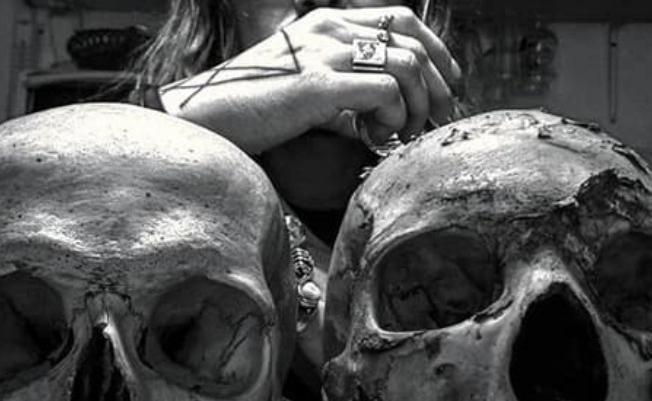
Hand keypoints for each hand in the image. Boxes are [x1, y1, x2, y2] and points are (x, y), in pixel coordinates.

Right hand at [158, 6, 460, 153]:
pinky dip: (392, 119)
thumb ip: (340, 83)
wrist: (204, 117)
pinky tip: (373, 138)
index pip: (400, 19)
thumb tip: (383, 112)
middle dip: (436, 87)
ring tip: (399, 133)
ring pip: (407, 66)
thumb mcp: (300, 80)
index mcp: (326, 23)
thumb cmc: (248, 106)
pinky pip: (385, 93)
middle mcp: (330, 29)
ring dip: (416, 107)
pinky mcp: (318, 85)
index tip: (447, 83)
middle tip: (433, 121)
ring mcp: (324, 53)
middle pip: (413, 44)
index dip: (435, 49)